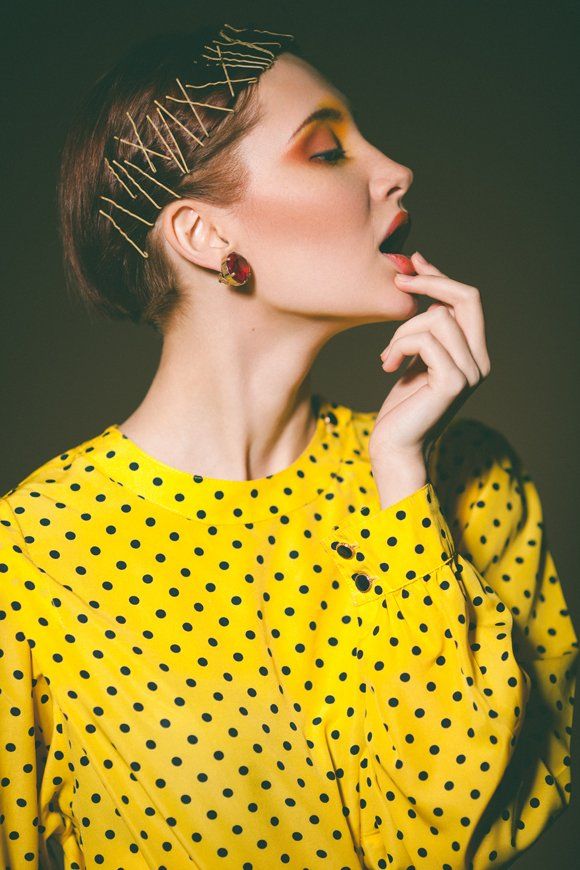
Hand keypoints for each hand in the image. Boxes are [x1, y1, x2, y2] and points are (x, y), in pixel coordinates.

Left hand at [369, 251, 491, 471]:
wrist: (394, 446)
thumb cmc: (400, 406)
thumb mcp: (414, 358)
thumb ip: (424, 329)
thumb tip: (416, 281)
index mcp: (474, 354)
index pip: (468, 301)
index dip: (441, 277)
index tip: (414, 261)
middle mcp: (480, 361)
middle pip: (467, 298)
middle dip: (431, 282)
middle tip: (398, 282)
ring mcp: (471, 372)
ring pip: (436, 318)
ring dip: (402, 332)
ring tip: (388, 356)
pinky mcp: (453, 382)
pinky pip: (425, 340)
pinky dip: (400, 346)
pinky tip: (388, 366)